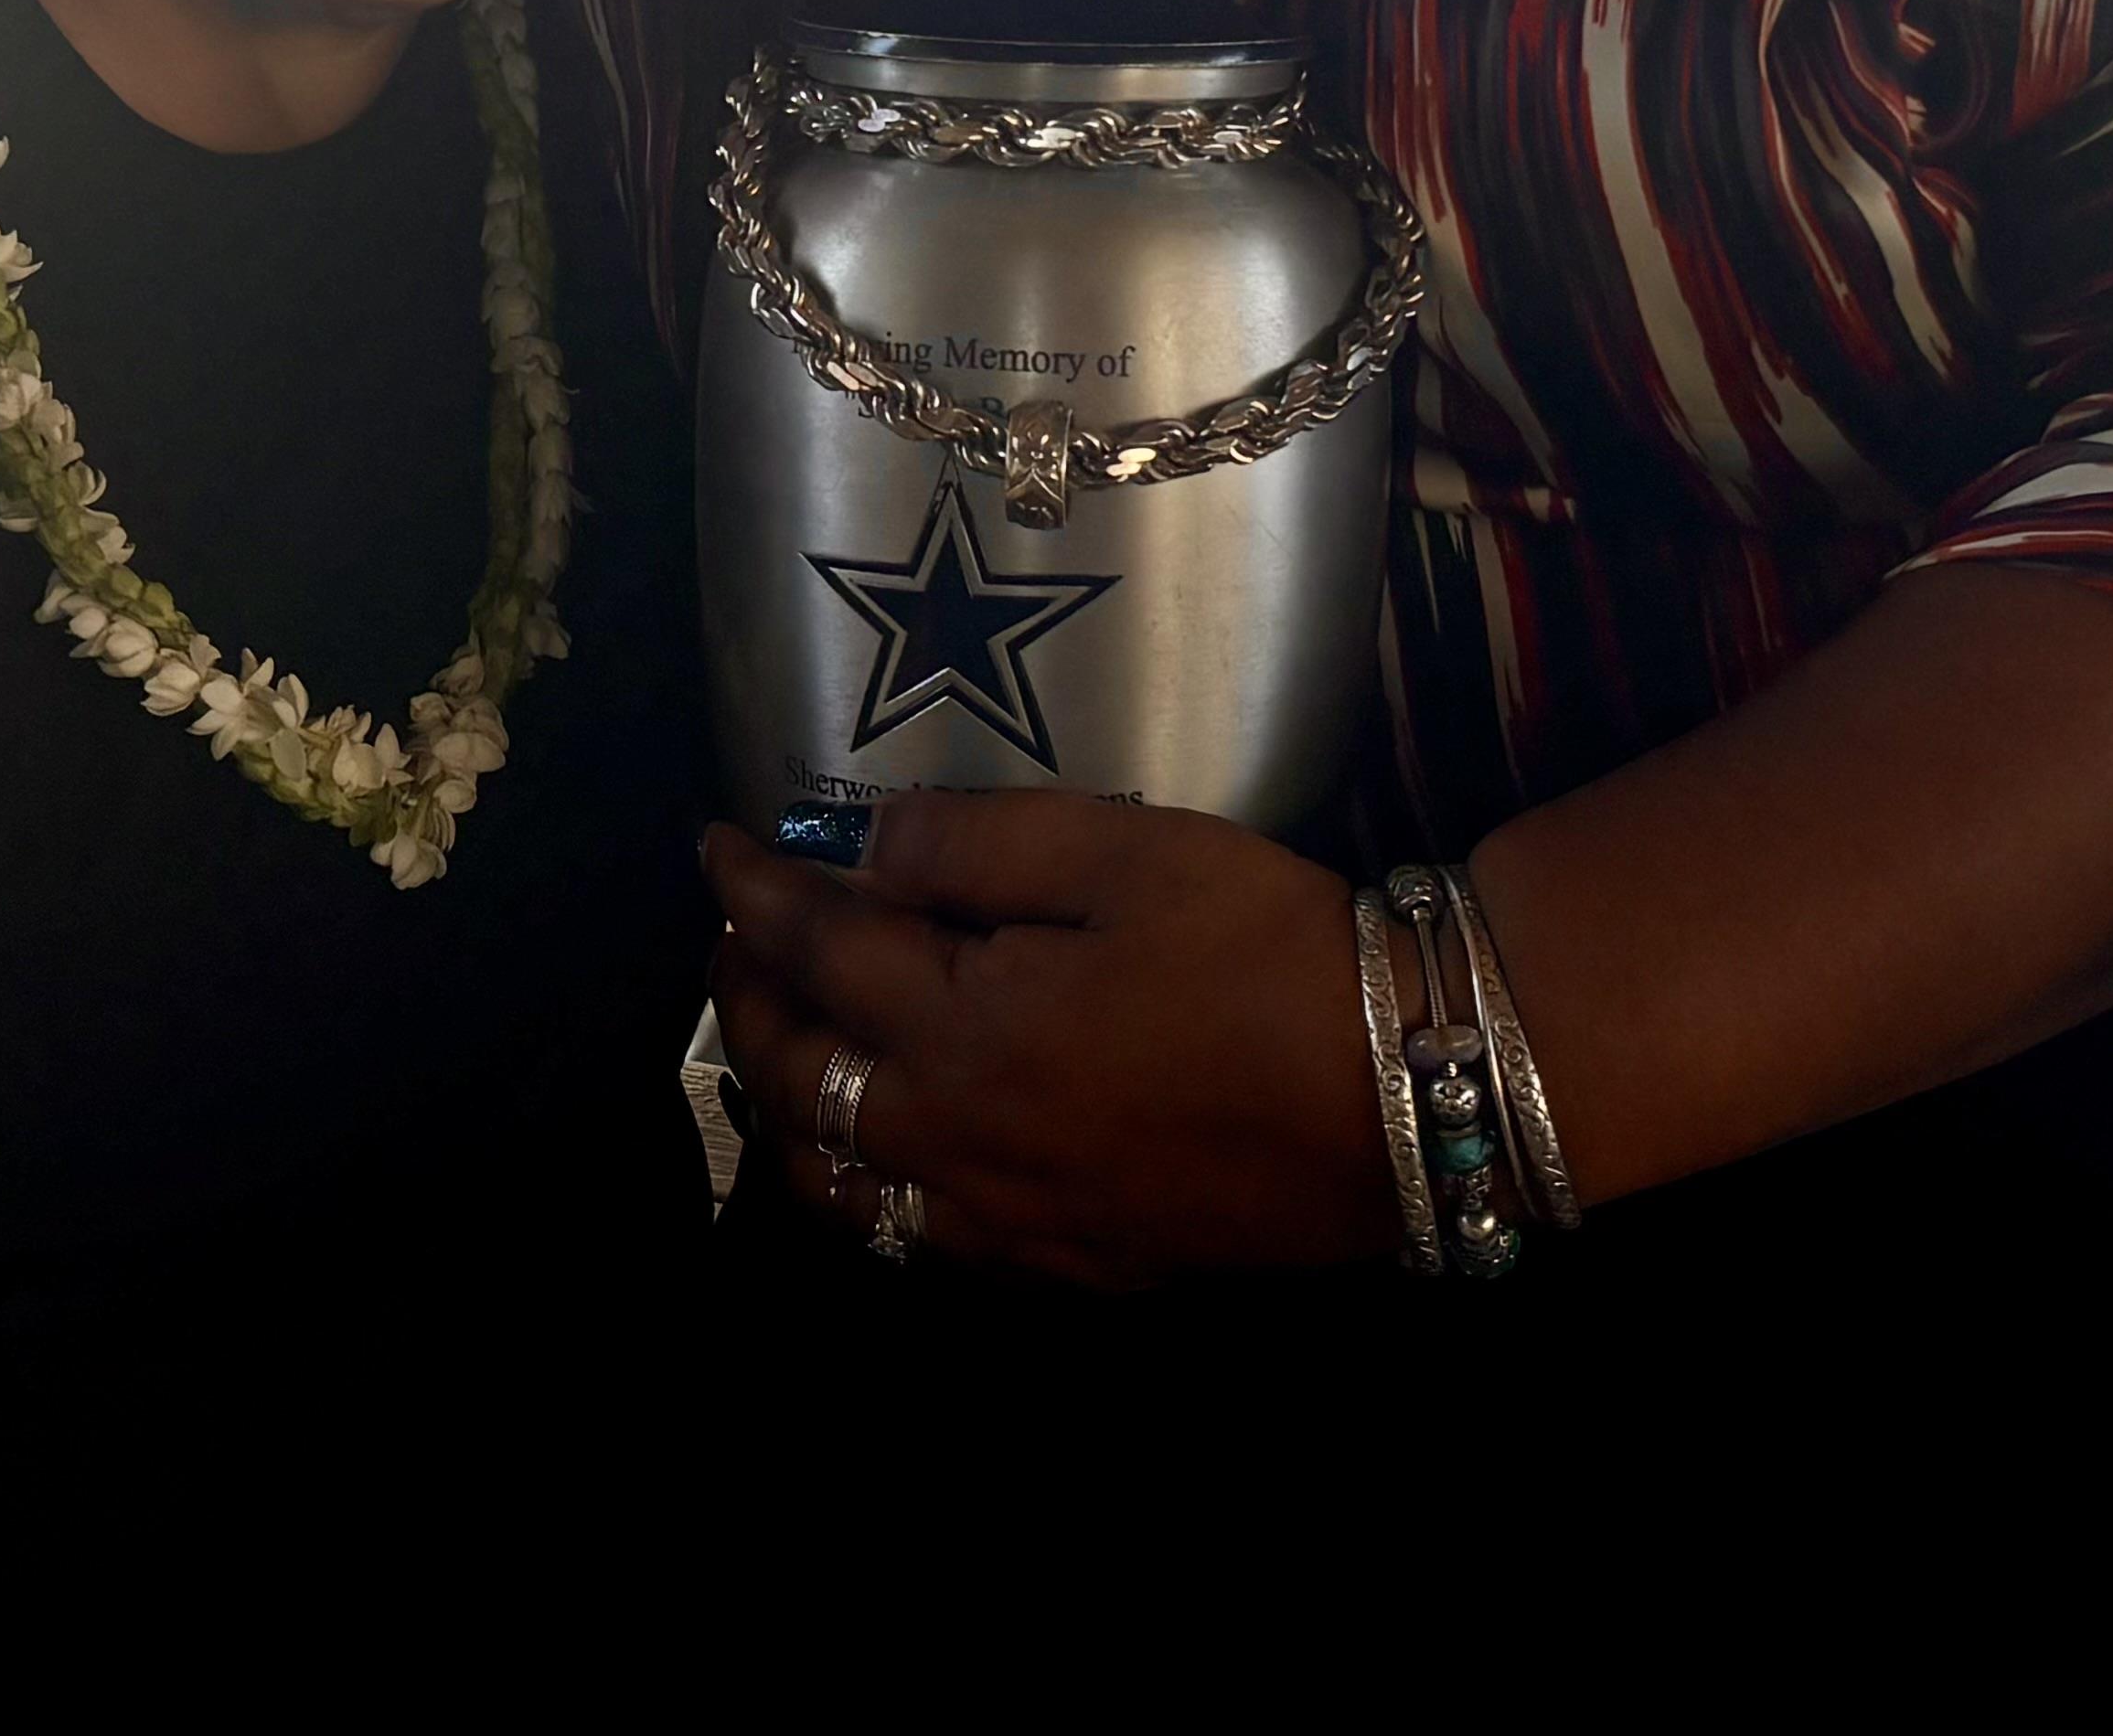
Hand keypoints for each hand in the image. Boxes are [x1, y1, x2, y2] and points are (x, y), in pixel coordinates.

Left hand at [701, 793, 1403, 1287]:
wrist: (1398, 1097)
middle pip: (799, 1082)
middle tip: (734, 940)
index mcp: (963, 1028)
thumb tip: (861, 847)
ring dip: (786, 1112)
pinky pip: (915, 1239)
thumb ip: (975, 848)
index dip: (752, 893)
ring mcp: (1009, 1219)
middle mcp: (958, 1139)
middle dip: (746, 1002)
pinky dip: (862, 1189)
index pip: (815, 951)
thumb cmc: (1262, 951)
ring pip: (840, 1185)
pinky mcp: (1068, 1266)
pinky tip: (880, 1149)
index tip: (714, 846)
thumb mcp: (1123, 854)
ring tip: (780, 1046)